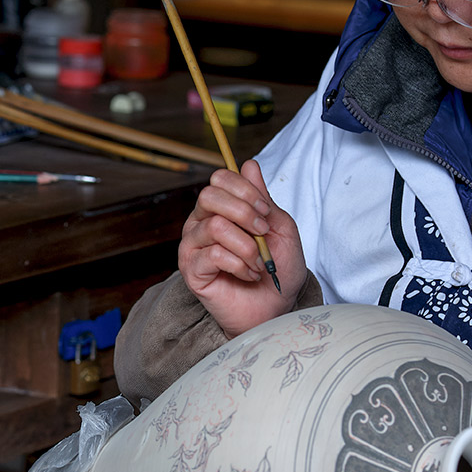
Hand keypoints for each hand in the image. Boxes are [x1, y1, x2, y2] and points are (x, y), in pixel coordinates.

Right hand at [179, 160, 307, 336]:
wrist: (276, 307)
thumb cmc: (277, 268)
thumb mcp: (280, 227)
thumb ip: (262, 198)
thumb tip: (249, 164)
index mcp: (220, 209)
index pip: (220, 179)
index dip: (245, 190)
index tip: (266, 211)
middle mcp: (201, 223)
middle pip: (210, 196)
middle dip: (244, 212)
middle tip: (262, 233)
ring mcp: (193, 246)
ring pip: (215, 226)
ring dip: (247, 246)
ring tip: (258, 262)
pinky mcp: (191, 270)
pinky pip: (213, 254)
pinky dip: (239, 264)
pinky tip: (248, 274)